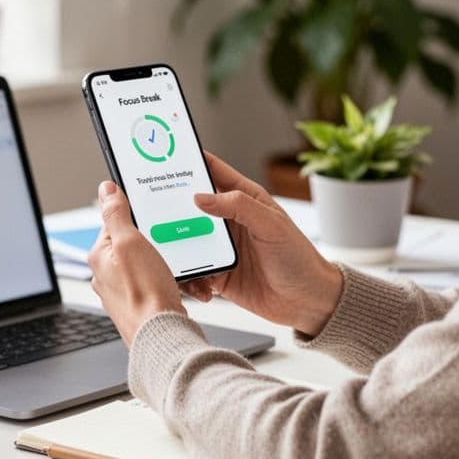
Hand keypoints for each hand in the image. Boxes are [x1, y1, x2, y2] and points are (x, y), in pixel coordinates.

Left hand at [88, 181, 186, 344]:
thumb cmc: (145, 293)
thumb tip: (106, 190)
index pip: (116, 222)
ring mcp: (123, 290)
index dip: (140, 216)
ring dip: (168, 263)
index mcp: (99, 256)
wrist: (162, 335)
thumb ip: (116, 213)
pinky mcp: (139, 303)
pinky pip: (158, 282)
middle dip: (158, 242)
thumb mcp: (130, 242)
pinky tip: (182, 285)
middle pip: (135, 242)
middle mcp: (106, 274)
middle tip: (172, 244)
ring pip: (149, 263)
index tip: (156, 215)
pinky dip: (171, 281)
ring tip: (179, 269)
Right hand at [183, 152, 342, 336]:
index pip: (212, 171)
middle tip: (150, 207)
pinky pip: (193, 271)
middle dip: (171, 206)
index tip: (166, 155)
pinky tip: (199, 286)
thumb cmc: (299, 258)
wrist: (308, 302)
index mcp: (244, 199)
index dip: (190, 160)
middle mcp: (229, 221)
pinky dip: (189, 278)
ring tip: (170, 252)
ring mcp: (222, 247)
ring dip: (177, 246)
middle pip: (190, 206)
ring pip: (186, 239)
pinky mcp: (218, 273)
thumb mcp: (271, 225)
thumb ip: (238, 206)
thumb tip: (201, 197)